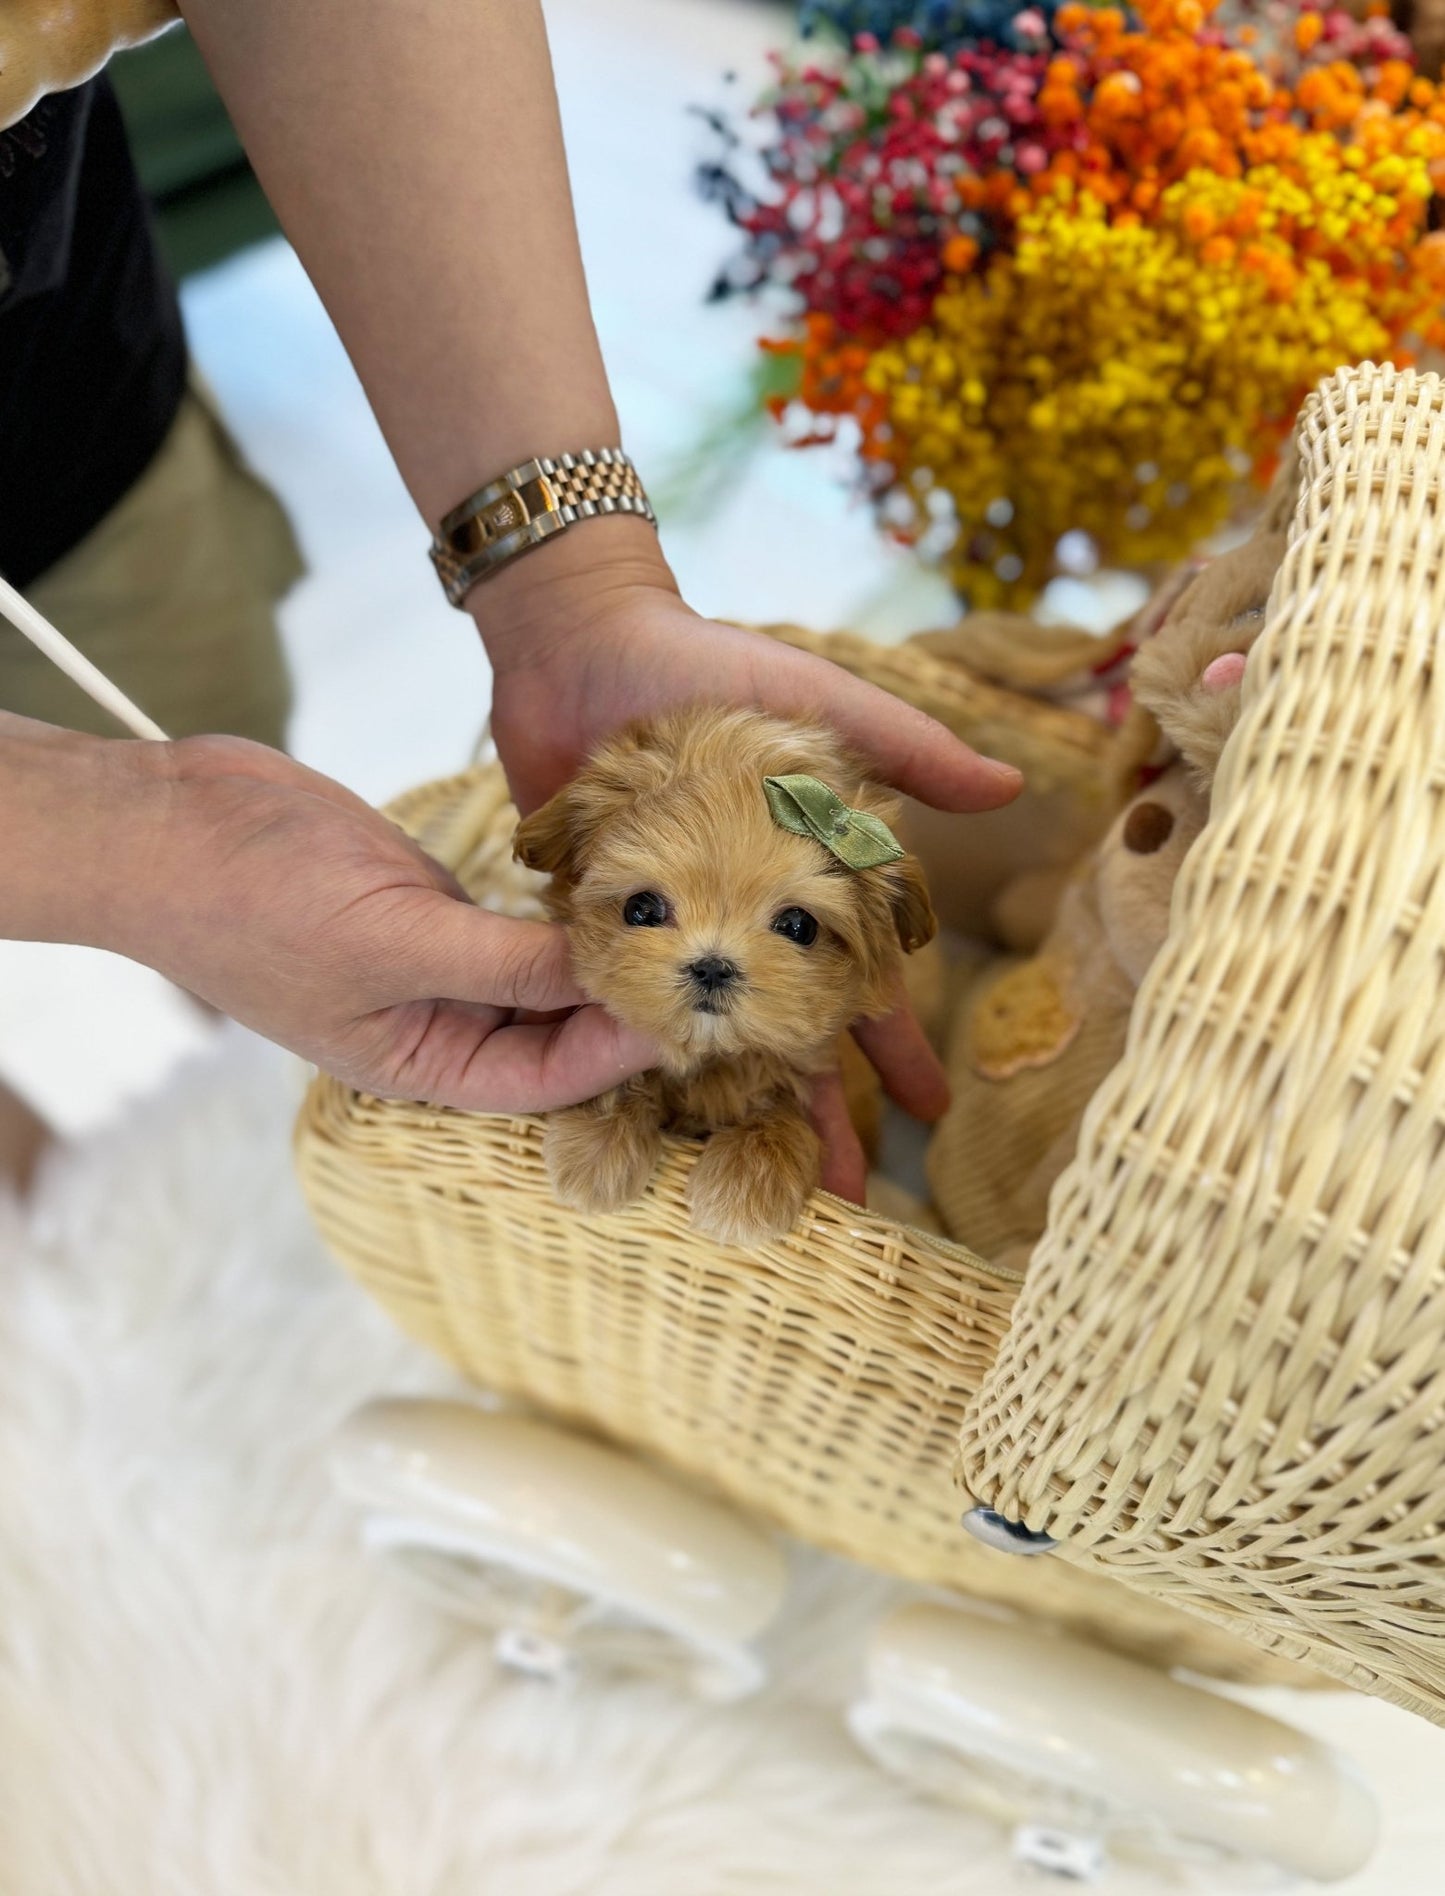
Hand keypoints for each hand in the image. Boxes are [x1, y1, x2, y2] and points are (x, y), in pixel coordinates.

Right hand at [77, 733, 655, 1111]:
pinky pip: (520, 919)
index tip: (687, 1007)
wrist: (167, 820)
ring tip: (684, 923)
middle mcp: (436, 1022)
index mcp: (417, 1062)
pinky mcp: (436, 901)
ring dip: (603, 954)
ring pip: (544, 974)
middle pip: (556, 1034)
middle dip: (624, 1006)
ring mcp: (437, 959)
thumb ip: (503, 962)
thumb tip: (607, 976)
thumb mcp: (391, 938)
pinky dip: (567, 907)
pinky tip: (624, 883)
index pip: (545, 1079)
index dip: (618, 1050)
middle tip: (708, 963)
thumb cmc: (253, 898)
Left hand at [474, 523, 1012, 1199]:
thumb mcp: (820, 704)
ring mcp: (667, 937)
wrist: (583, 647)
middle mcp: (736, 925)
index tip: (930, 1111)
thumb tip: (1013, 788)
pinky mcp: (595, 934)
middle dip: (819, 1113)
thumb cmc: (710, 669)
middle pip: (785, 1037)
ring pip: (706, 1044)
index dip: (896, 1045)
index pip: (858, 981)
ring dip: (727, 1114)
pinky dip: (626, 1070)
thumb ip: (906, 746)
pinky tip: (642, 1134)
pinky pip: (616, 1015)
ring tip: (745, 1189)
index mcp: (799, 885)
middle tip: (848, 1194)